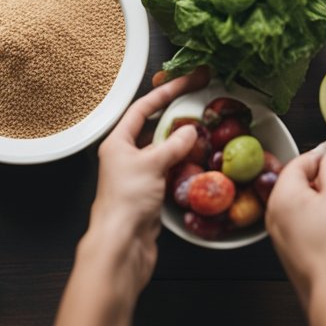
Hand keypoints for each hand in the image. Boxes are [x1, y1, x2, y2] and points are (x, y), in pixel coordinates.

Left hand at [90, 68, 209, 291]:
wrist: (122, 245)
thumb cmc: (127, 201)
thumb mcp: (151, 164)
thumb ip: (173, 145)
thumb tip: (190, 131)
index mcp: (118, 143)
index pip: (142, 108)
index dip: (165, 92)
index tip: (188, 81)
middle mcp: (127, 157)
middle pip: (156, 128)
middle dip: (179, 116)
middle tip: (202, 102)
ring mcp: (141, 176)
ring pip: (166, 150)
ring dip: (185, 142)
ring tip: (207, 130)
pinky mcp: (152, 194)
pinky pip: (173, 171)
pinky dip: (187, 164)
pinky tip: (203, 160)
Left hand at [267, 150, 325, 306]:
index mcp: (282, 195)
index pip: (299, 162)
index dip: (323, 157)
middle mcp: (274, 215)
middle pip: (298, 183)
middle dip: (324, 180)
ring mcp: (280, 235)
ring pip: (301, 205)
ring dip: (323, 200)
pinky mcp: (290, 251)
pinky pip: (303, 225)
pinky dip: (319, 219)